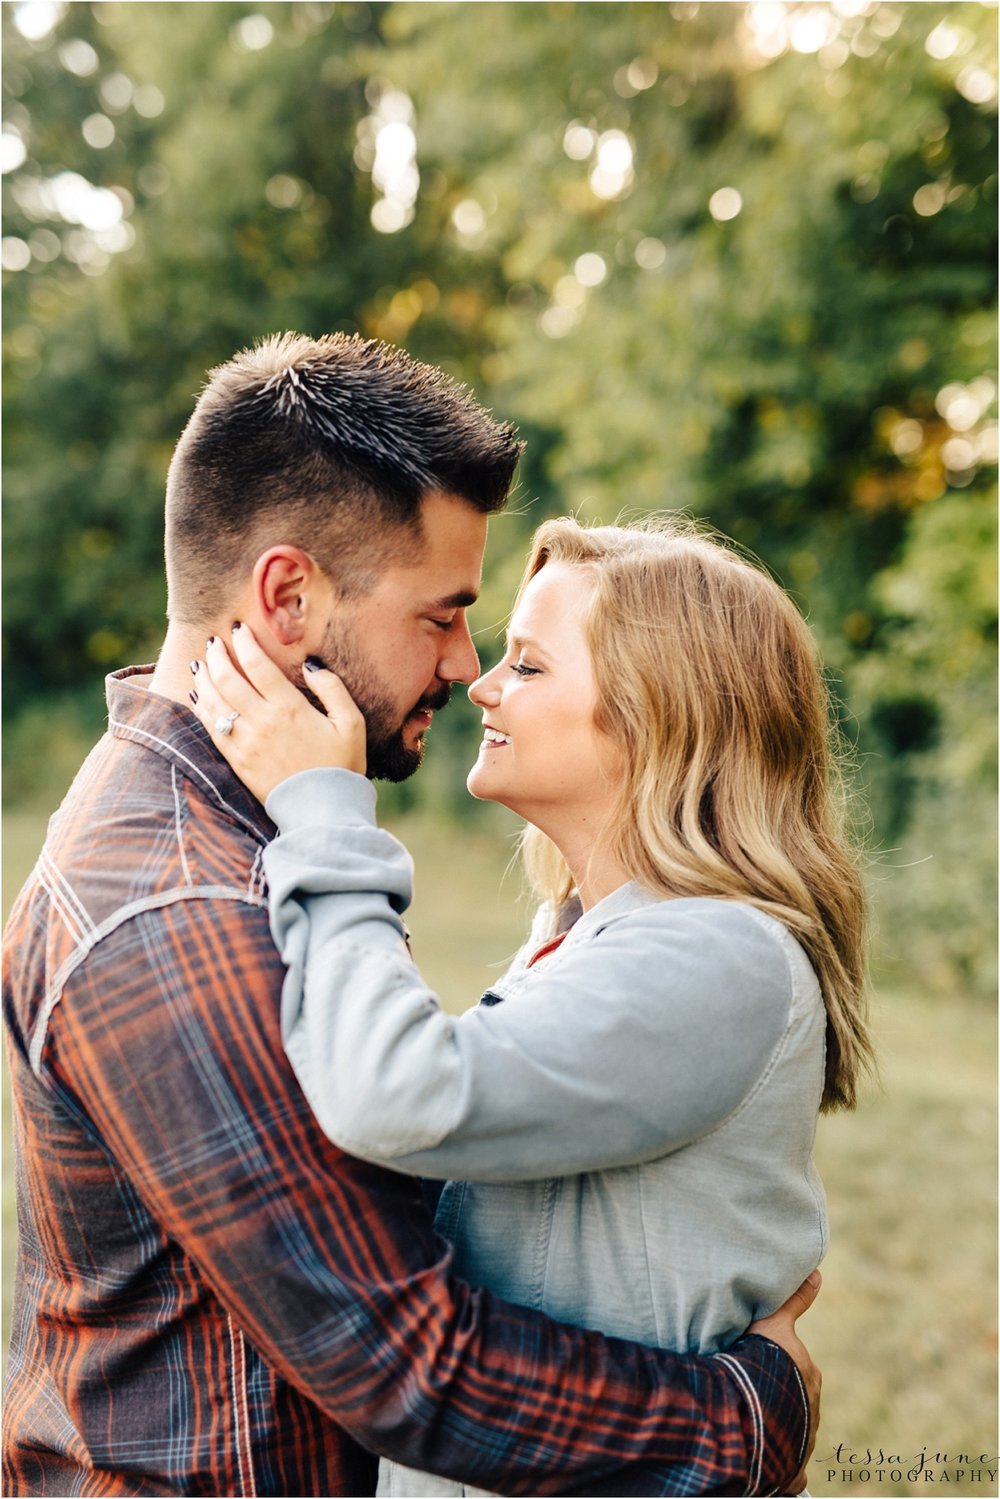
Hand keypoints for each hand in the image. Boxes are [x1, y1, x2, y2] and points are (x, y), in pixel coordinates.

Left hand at [188, 623, 366, 802]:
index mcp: (290, 708)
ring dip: (204, 678)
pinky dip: (202, 708)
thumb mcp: (351, 723)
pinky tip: (198, 696)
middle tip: (213, 642)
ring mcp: (246, 742)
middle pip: (229, 679)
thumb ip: (333, 688)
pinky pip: (212, 728)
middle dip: (217, 656)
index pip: (258, 666)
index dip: (245, 644)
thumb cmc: (341, 766)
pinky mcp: (237, 761)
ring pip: (215, 701)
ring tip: (199, 663)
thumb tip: (311, 665)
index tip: (238, 629)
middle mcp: (263, 721)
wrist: (322, 811)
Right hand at [748, 1269, 821, 1494]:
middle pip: (796, 1402)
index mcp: (809, 1376)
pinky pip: (790, 1473)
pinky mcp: (793, 1470)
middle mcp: (812, 1409)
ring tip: (749, 1425)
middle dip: (780, 1401)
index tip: (760, 1371)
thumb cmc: (765, 1362)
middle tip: (752, 1396)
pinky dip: (782, 1473)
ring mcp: (803, 1441)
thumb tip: (818, 1272)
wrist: (757, 1406)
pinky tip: (768, 1472)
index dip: (779, 1370)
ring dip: (776, 1431)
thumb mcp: (774, 1323)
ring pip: (791, 1433)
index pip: (798, 1371)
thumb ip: (794, 1300)